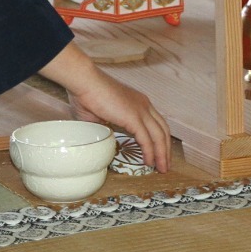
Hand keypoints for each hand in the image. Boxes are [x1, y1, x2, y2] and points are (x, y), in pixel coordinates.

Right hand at [39, 42, 169, 171]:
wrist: (84, 82)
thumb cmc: (86, 95)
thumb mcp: (100, 115)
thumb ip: (107, 126)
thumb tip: (106, 139)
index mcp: (138, 102)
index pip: (156, 123)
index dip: (160, 139)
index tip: (159, 153)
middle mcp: (144, 105)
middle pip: (163, 130)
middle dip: (166, 149)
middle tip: (164, 165)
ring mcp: (141, 110)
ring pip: (159, 136)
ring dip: (162, 154)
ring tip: (161, 169)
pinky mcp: (134, 117)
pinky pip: (147, 139)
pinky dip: (150, 152)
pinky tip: (149, 162)